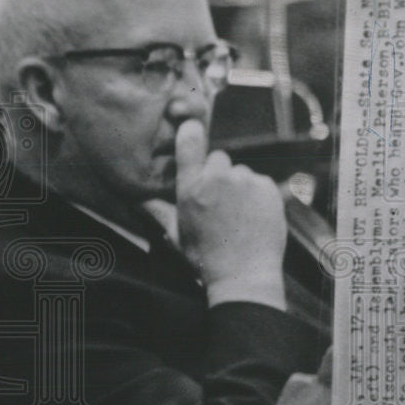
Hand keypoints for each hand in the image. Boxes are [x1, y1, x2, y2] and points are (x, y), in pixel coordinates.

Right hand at [175, 119, 287, 309]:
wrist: (243, 276)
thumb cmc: (206, 258)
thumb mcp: (176, 235)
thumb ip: (158, 211)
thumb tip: (137, 200)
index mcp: (192, 188)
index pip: (190, 142)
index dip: (191, 132)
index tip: (192, 128)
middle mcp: (218, 179)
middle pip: (218, 159)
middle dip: (216, 174)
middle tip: (217, 202)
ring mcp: (245, 181)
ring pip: (239, 172)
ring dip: (237, 186)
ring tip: (236, 214)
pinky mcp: (267, 188)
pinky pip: (259, 181)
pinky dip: (256, 194)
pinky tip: (251, 216)